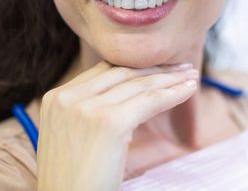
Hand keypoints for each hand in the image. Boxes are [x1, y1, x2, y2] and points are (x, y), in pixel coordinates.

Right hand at [36, 61, 198, 190]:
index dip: (134, 67)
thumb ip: (86, 111)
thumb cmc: (73, 182)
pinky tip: (189, 90)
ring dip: (170, 78)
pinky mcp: (109, 122)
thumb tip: (122, 96)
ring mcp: (87, 108)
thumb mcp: (70, 136)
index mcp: (55, 98)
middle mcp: (68, 97)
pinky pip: (150, 101)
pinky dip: (173, 94)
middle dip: (155, 68)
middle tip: (181, 67)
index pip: (103, 71)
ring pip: (139, 84)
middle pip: (122, 72)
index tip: (157, 67)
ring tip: (191, 76)